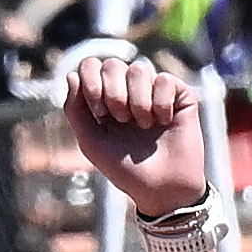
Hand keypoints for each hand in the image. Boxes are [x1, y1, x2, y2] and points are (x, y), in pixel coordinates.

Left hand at [61, 56, 206, 216]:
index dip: (91, 81)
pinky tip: (164, 122)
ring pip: (139, 69)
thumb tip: (71, 75)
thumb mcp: (91, 142)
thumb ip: (75, 110)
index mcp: (104, 99)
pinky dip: (160, 104)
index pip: (91, 67)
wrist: (161, 188)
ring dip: (137, 101)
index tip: (99, 112)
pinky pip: (165, 80)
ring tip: (143, 125)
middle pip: (113, 63)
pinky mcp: (180, 94)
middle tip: (120, 119)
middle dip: (112, 92)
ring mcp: (154, 91)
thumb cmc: (125, 169)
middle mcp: (128, 91)